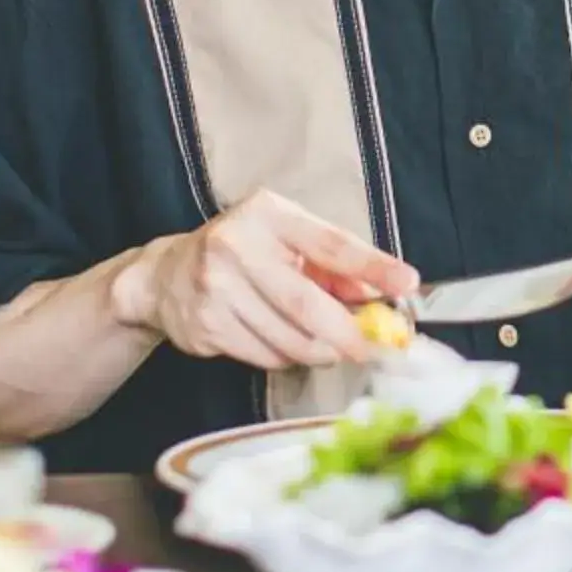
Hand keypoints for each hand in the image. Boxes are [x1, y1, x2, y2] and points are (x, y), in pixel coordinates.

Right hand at [120, 190, 418, 370]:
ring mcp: (216, 288)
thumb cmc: (239, 253)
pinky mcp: (206, 326)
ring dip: (320, 349)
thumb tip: (380, 297)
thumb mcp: (284, 241)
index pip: (331, 243)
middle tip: (376, 349)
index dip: (373, 266)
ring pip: (289, 339)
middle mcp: (237, 246)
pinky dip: (287, 357)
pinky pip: (266, 356)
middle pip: (308, 304)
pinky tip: (283, 343)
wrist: (163, 276)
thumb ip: (331, 266)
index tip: (407, 282)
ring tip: (327, 344)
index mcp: (267, 215)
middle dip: (350, 333)